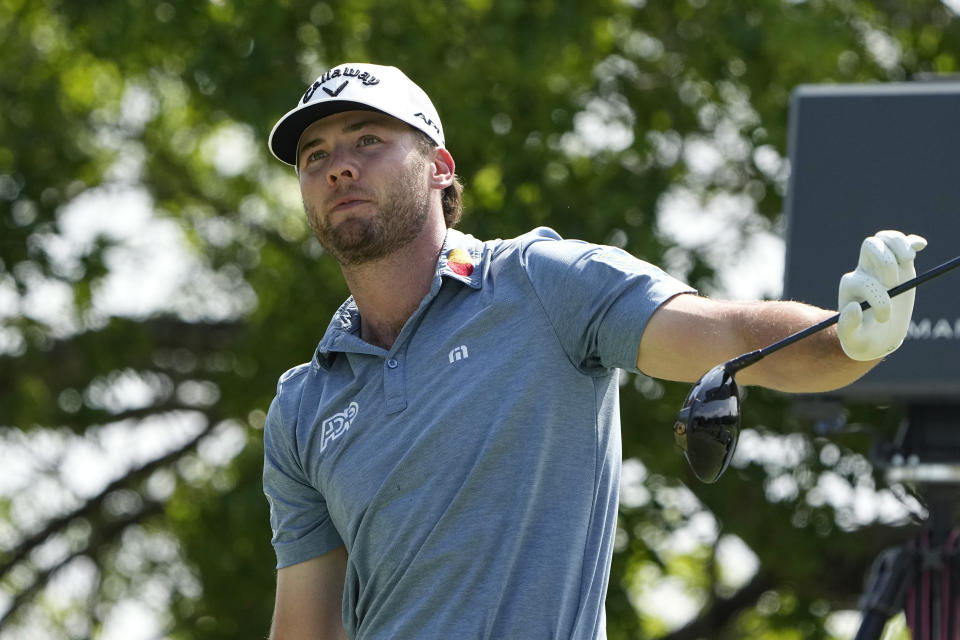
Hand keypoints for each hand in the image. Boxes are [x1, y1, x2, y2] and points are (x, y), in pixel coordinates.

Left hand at [837, 230, 926, 360]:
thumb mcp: (852, 339)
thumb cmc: (863, 337)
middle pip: (870, 246)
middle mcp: (864, 271)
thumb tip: (854, 307)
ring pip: (885, 240)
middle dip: (886, 262)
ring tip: (908, 259)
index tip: (883, 318)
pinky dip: (911, 241)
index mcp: (851, 285)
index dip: (878, 300)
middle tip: (893, 283)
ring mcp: (881, 265)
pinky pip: (902, 244)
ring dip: (899, 245)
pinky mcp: (899, 265)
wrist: (877, 335)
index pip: (865, 282)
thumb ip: (848, 326)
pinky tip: (920, 245)